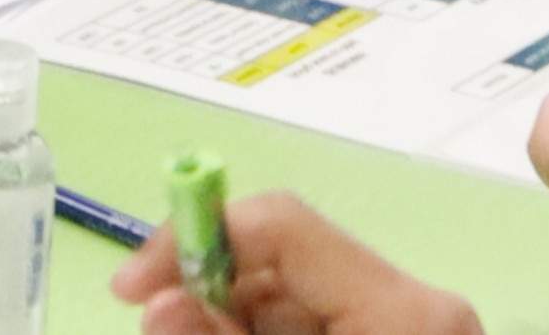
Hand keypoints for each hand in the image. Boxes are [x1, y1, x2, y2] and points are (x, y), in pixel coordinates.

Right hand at [108, 189, 478, 334]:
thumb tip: (156, 303)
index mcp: (403, 307)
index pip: (282, 224)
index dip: (194, 240)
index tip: (132, 287)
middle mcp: (416, 303)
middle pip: (280, 263)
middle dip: (204, 292)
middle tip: (156, 329)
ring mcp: (414, 327)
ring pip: (290, 298)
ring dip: (228, 320)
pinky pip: (316, 325)